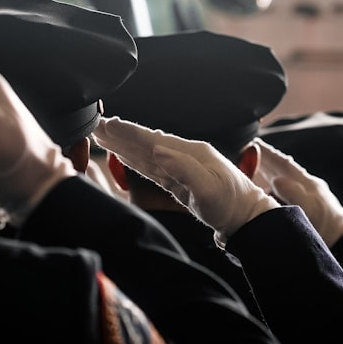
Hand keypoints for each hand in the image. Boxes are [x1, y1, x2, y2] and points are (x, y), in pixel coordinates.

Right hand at [93, 117, 278, 247]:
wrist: (247, 220)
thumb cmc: (231, 204)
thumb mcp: (209, 189)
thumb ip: (183, 169)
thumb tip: (158, 151)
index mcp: (191, 152)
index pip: (153, 139)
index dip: (129, 132)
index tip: (108, 124)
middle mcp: (185, 156)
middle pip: (145, 143)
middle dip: (120, 135)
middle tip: (95, 125)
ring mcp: (181, 168)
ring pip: (145, 155)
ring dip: (123, 146)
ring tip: (102, 136)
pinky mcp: (179, 182)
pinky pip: (152, 169)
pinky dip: (134, 161)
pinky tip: (123, 156)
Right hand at [253, 138, 342, 246]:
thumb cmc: (327, 226)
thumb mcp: (309, 206)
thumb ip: (292, 191)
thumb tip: (275, 180)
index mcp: (308, 183)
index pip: (284, 164)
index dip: (268, 154)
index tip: (254, 144)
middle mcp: (308, 188)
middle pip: (283, 170)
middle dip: (266, 161)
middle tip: (249, 152)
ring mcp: (308, 198)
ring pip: (284, 181)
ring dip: (269, 174)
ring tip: (254, 170)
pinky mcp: (307, 210)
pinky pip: (285, 194)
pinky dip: (273, 190)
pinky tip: (267, 193)